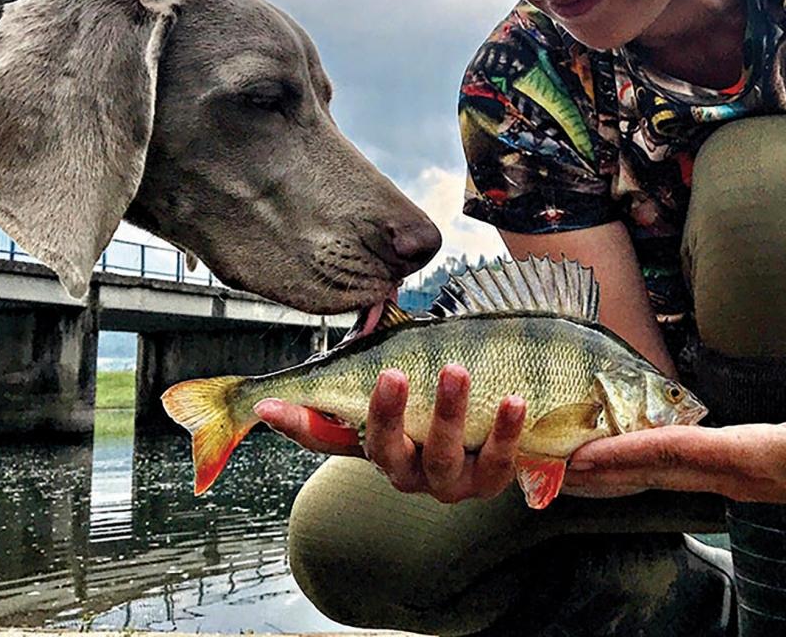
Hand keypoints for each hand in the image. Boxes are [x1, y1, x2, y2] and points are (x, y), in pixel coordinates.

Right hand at [255, 364, 527, 503]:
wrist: (505, 430)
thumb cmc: (445, 396)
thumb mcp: (412, 368)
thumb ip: (384, 342)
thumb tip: (370, 307)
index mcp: (375, 443)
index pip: (325, 437)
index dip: (296, 422)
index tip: (270, 402)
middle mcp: (405, 469)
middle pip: (385, 450)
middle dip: (385, 413)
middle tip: (393, 371)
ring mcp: (447, 479)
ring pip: (442, 457)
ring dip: (447, 414)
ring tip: (456, 370)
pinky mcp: (490, 478)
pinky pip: (498, 461)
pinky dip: (506, 432)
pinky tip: (516, 399)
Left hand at [562, 381, 785, 506]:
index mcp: (759, 459)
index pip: (682, 454)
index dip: (632, 452)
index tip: (586, 454)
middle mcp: (738, 476)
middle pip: (658, 473)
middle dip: (605, 472)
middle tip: (551, 469)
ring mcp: (736, 480)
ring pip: (663, 478)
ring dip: (615, 476)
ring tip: (566, 472)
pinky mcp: (739, 474)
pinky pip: (678, 472)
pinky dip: (641, 470)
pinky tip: (618, 465)